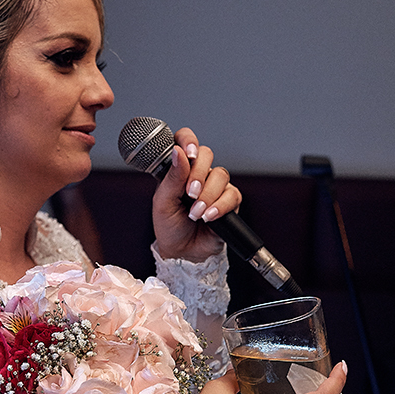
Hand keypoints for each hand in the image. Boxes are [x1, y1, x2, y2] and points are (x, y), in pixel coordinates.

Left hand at [152, 127, 242, 262]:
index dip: (189, 140)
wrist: (183, 253)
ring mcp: (215, 186)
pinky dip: (219, 206)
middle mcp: (199, 174)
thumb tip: (178, 152)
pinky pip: (232, 194)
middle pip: (207, 154)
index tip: (188, 153)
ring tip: (196, 213)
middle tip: (189, 193)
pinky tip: (208, 217)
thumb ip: (172, 177)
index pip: (186, 141)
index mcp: (179, 169)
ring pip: (220, 175)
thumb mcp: (163, 202)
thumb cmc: (170, 227)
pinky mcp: (229, 201)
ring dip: (207, 195)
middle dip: (198, 173)